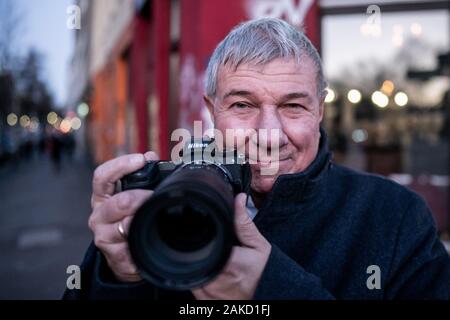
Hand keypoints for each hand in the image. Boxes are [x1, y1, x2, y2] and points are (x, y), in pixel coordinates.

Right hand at [88, 151, 158, 281]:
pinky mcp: (114, 256)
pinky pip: (132, 245)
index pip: (102, 176)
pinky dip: (143, 240)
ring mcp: (104, 236)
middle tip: (156, 196)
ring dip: (144, 219)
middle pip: (118, 202)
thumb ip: (143, 176)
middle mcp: (99, 215)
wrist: (127, 259)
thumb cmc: (131, 222)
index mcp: (103, 197)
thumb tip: (151, 157)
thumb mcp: (134, 197)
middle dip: (142, 197)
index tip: (141, 159)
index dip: (121, 165)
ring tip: (155, 216)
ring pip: (126, 224)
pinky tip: (150, 237)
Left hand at [192, 193, 271, 299]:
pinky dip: (203, 275)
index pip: (204, 242)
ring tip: (221, 262)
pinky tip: (217, 273)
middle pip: (196, 254)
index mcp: (228, 263)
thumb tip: (238, 200)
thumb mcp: (258, 245)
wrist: (269, 297)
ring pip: (193, 268)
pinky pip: (194, 283)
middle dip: (206, 248)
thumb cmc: (265, 274)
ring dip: (203, 262)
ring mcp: (207, 294)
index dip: (206, 236)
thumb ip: (244, 223)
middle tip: (224, 252)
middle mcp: (215, 281)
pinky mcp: (204, 301)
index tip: (216, 237)